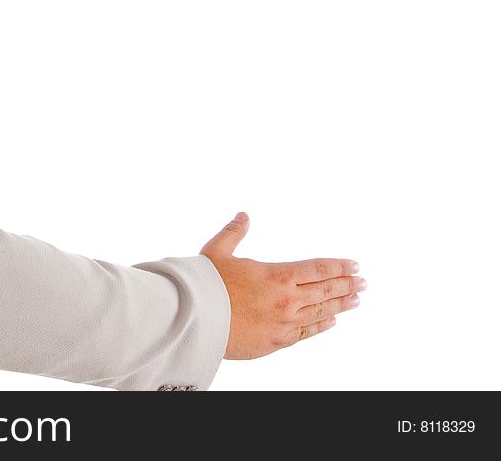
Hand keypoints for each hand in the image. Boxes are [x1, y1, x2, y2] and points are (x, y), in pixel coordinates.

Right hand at [200, 212, 363, 359]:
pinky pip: (306, 333)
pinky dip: (321, 325)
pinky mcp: (275, 342)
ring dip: (340, 305)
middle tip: (363, 281)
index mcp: (276, 275)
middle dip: (347, 284)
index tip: (354, 264)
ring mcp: (284, 323)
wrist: (194, 321)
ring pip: (320, 312)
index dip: (338, 266)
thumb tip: (243, 216)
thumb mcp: (216, 252)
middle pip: (325, 290)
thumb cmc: (204, 286)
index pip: (317, 269)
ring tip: (356, 299)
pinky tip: (331, 321)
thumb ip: (233, 233)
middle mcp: (286, 300)